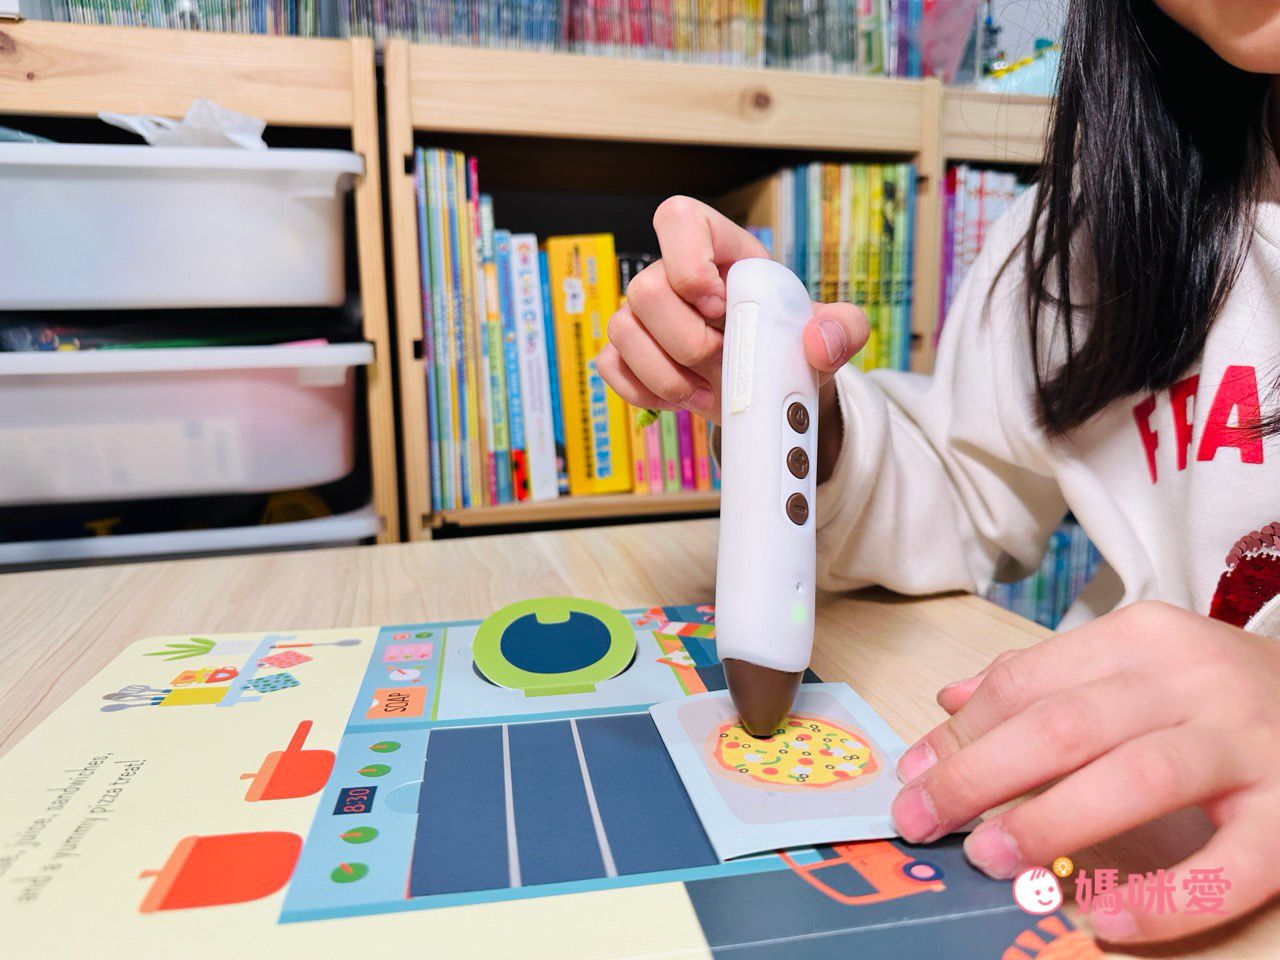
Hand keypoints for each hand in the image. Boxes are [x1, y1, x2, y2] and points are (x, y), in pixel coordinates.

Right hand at [595, 196, 868, 424]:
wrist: (772, 387)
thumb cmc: (793, 344)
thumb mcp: (833, 333)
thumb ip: (843, 329)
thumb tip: (818, 341)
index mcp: (720, 250)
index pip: (677, 218)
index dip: (689, 260)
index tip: (719, 304)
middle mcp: (672, 275)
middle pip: (645, 289)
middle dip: (686, 339)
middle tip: (722, 361)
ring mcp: (644, 316)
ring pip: (622, 330)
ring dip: (666, 374)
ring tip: (706, 392)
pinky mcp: (628, 353)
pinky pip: (610, 366)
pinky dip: (644, 392)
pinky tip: (679, 399)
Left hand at [892, 600, 1279, 942]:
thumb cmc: (1218, 691)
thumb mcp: (1135, 662)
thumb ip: (1044, 678)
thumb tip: (949, 703)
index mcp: (1143, 639)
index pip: (1028, 682)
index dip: (960, 734)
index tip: (910, 778)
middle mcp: (1194, 681)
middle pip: (1064, 726)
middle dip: (978, 776)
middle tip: (922, 822)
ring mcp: (1249, 746)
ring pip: (1136, 779)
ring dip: (1051, 822)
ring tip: (991, 859)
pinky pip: (1229, 866)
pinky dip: (1166, 897)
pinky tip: (1106, 917)